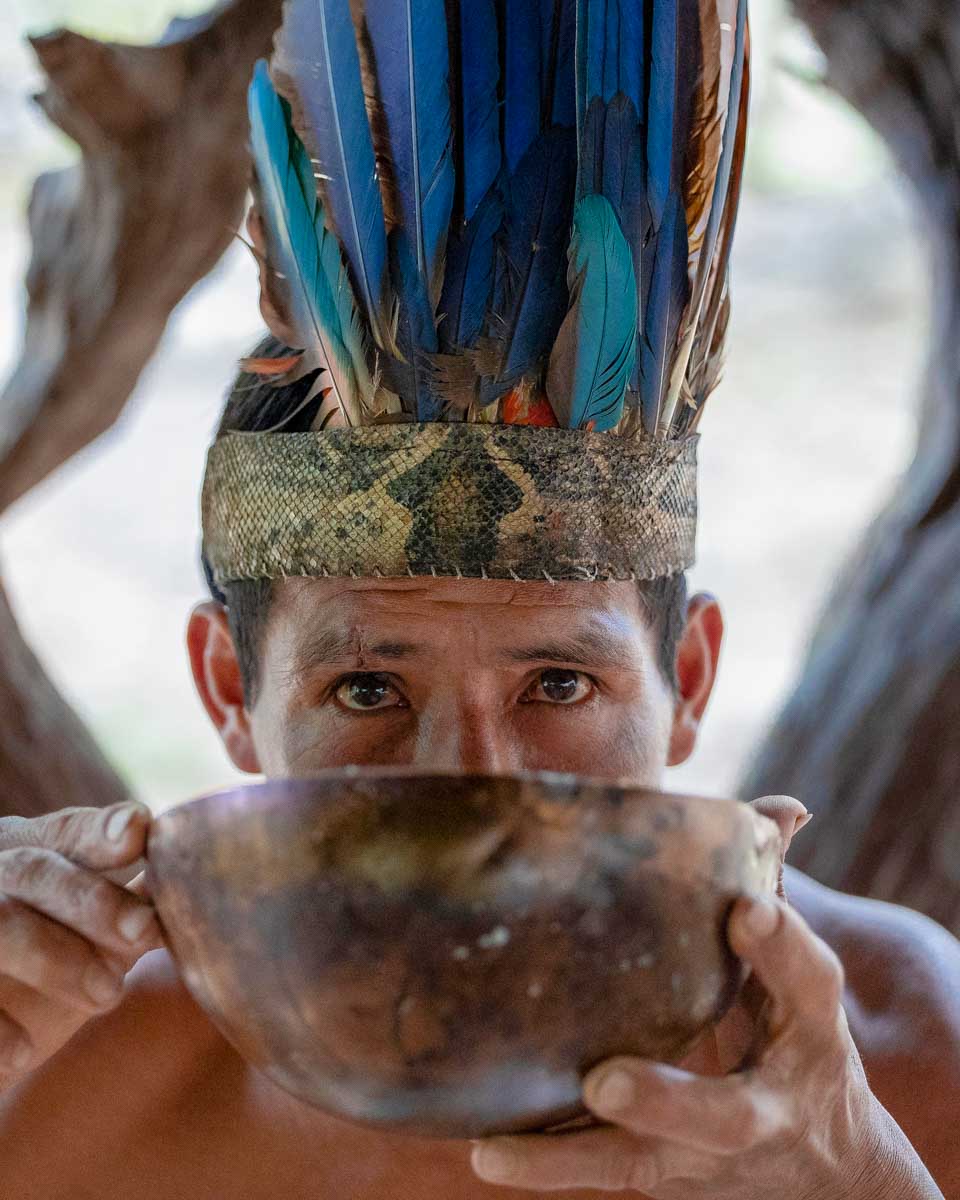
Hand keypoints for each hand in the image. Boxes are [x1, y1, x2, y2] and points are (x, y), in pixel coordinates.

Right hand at [0, 804, 162, 1089]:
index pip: (67, 831)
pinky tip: (23, 1054)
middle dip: (92, 899)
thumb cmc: (47, 961)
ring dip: (55, 957)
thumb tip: (203, 886)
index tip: (140, 827)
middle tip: (143, 932)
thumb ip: (133, 904)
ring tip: (108, 995)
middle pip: (36, 871)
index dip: (101, 830)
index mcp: (31, 850)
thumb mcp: (89, 929)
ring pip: (1, 923)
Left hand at [471, 796, 943, 1197]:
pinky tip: (485, 1147)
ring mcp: (702, 1158)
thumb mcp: (803, 981)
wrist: (827, 1168)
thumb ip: (772, 896)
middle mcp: (759, 1113)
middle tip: (604, 1082)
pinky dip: (544, 1162)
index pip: (805, 987)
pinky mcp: (658, 1174)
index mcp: (807, 1037)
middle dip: (663, 1100)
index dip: (780, 946)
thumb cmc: (799, 1044)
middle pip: (719, 1118)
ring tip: (494, 1146)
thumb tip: (783, 807)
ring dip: (565, 1158)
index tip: (745, 908)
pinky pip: (599, 1173)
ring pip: (636, 1167)